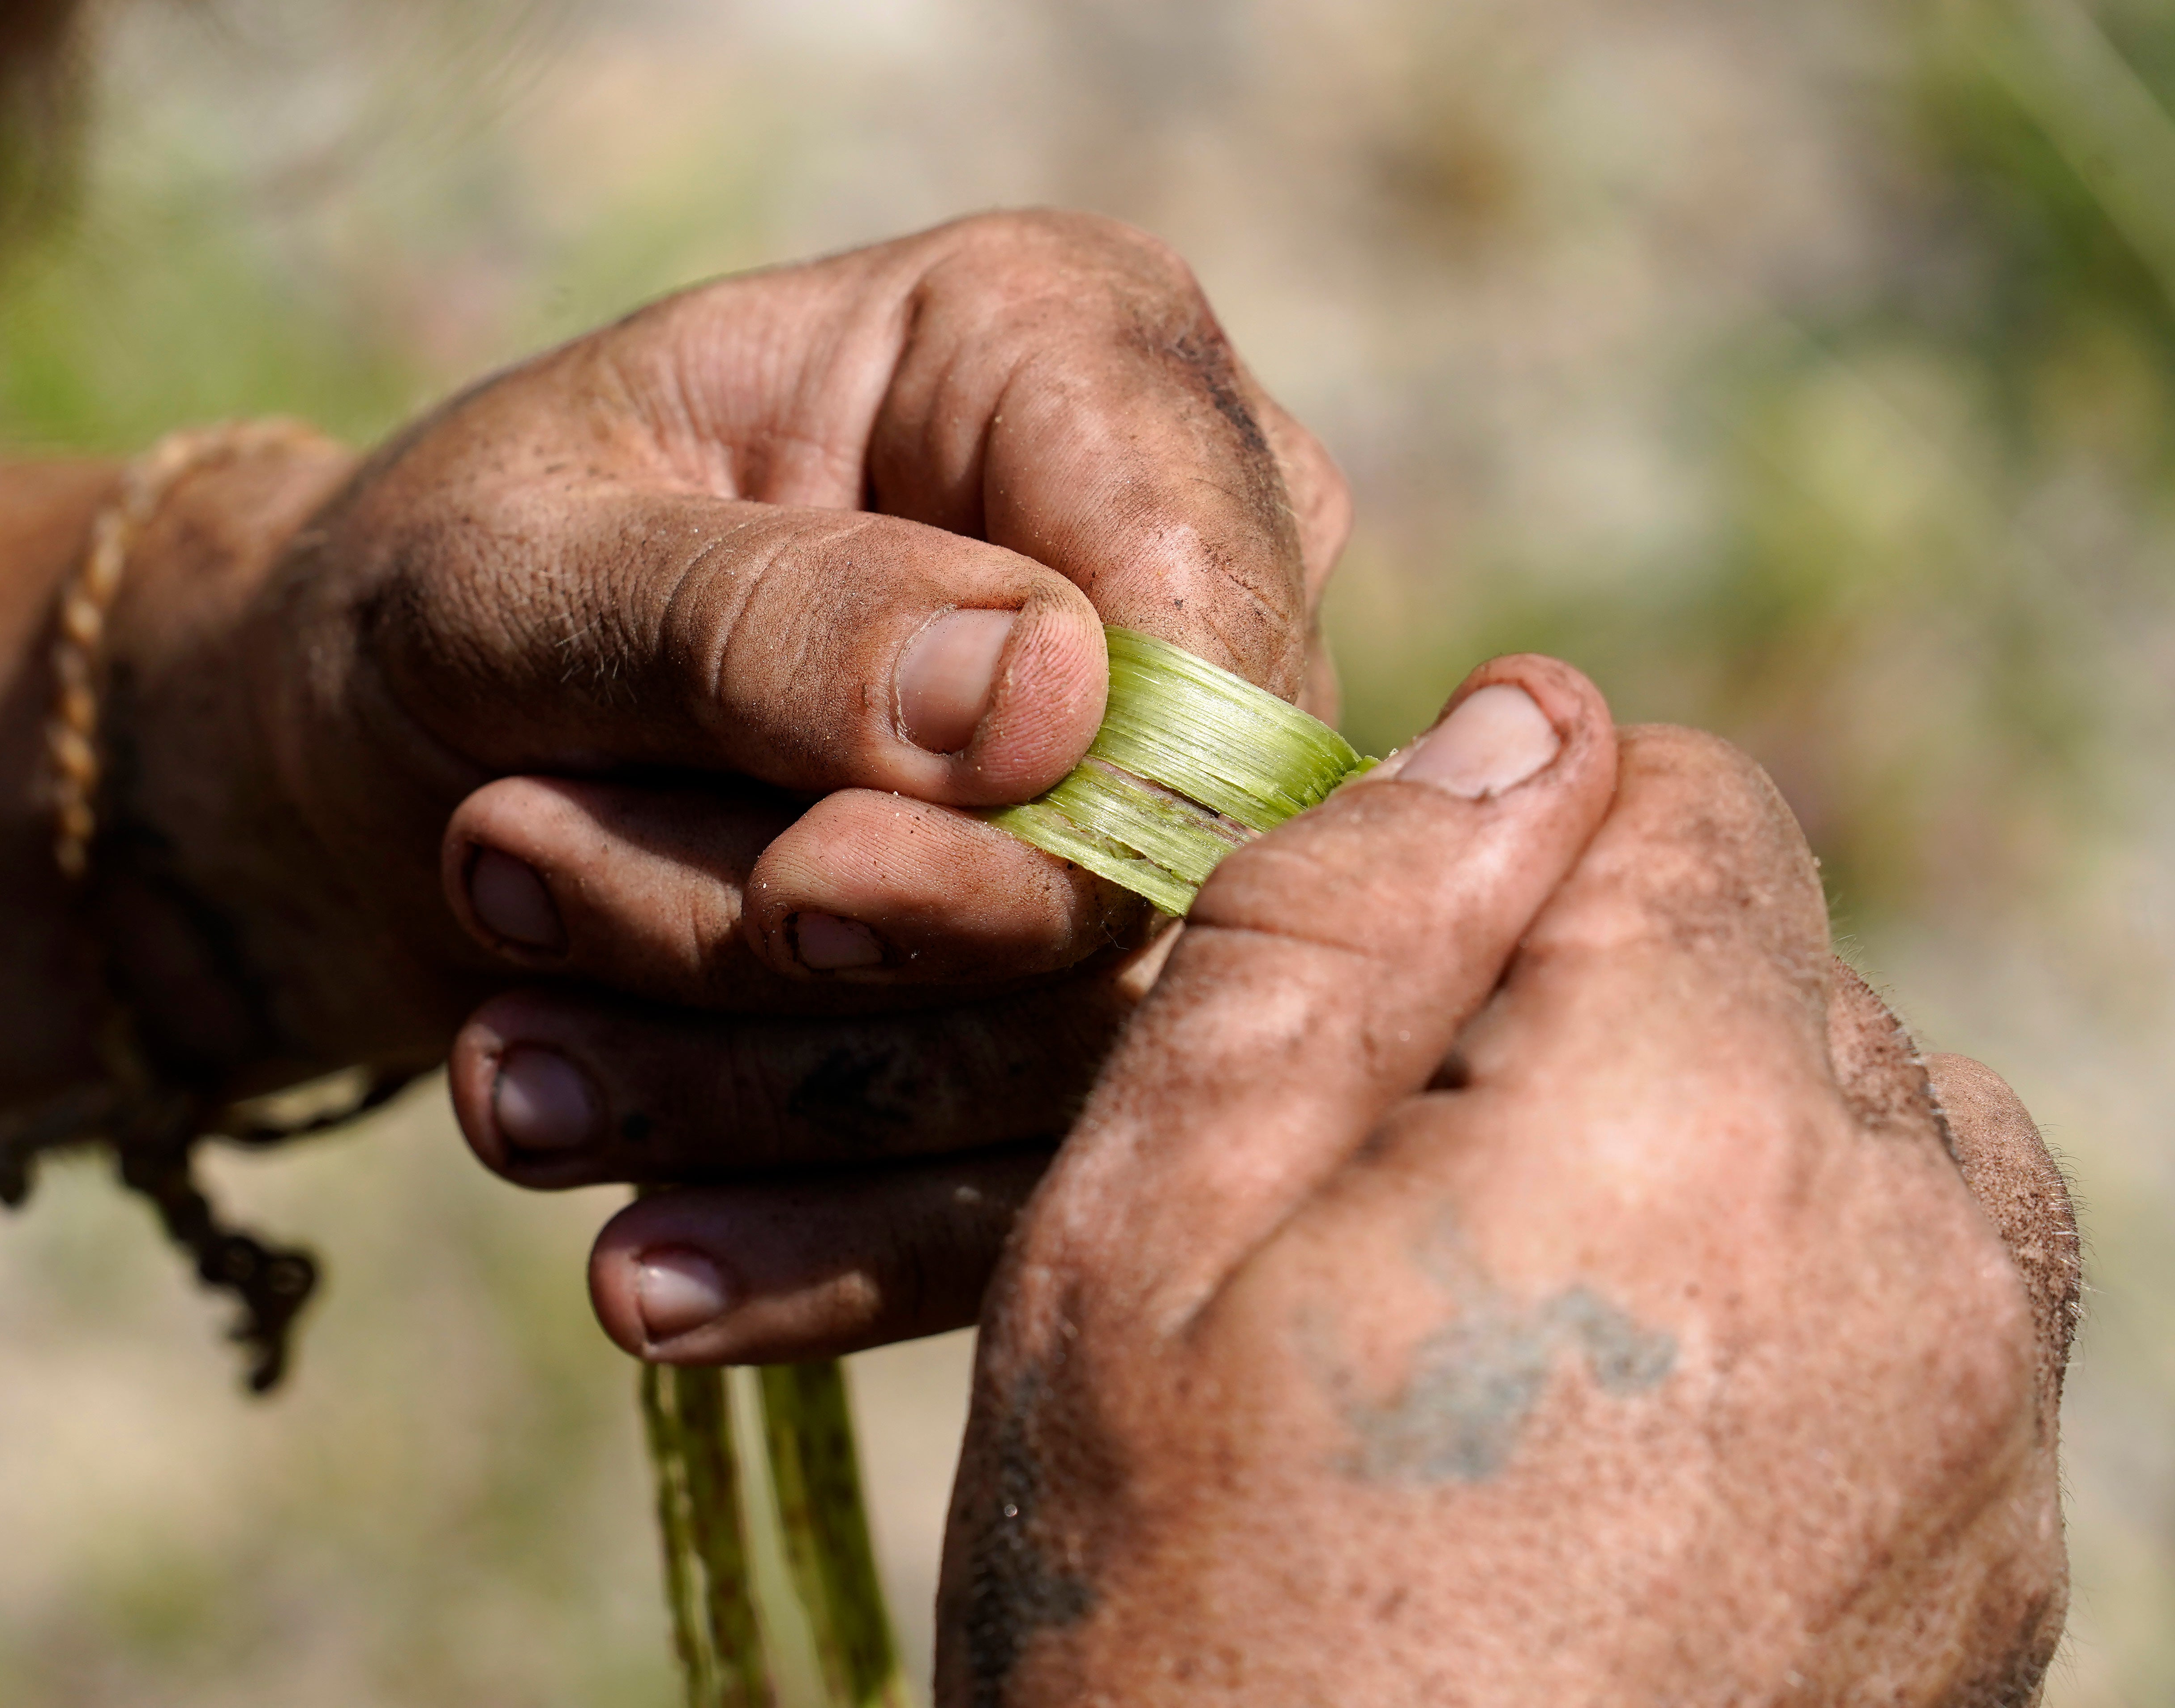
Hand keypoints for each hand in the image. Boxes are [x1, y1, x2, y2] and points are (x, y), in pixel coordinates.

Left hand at [113, 213, 1345, 1352]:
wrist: (359, 774)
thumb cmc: (437, 601)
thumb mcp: (515, 572)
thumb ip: (762, 618)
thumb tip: (1054, 703)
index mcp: (1061, 353)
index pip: (1206, 599)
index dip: (1068, 792)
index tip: (805, 882)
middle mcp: (1149, 581)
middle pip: (1145, 858)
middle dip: (824, 945)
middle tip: (512, 890)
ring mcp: (1132, 812)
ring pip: (1070, 1048)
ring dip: (767, 1091)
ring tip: (506, 1066)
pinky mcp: (1065, 1006)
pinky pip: (1021, 1187)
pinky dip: (817, 1247)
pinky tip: (642, 1270)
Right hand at [937, 657, 2075, 1704]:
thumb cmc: (1180, 1628)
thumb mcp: (1142, 1240)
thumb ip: (1333, 934)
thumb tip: (1508, 722)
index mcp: (1707, 1115)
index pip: (1672, 792)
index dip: (1488, 866)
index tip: (1358, 1024)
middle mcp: (1921, 1247)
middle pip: (1771, 961)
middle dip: (1578, 1021)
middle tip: (1376, 1238)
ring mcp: (1992, 1432)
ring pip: (1854, 1131)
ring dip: (1681, 1166)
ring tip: (1488, 1359)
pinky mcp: (1998, 1575)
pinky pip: (1905, 1319)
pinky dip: (1760, 1326)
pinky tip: (1590, 1486)